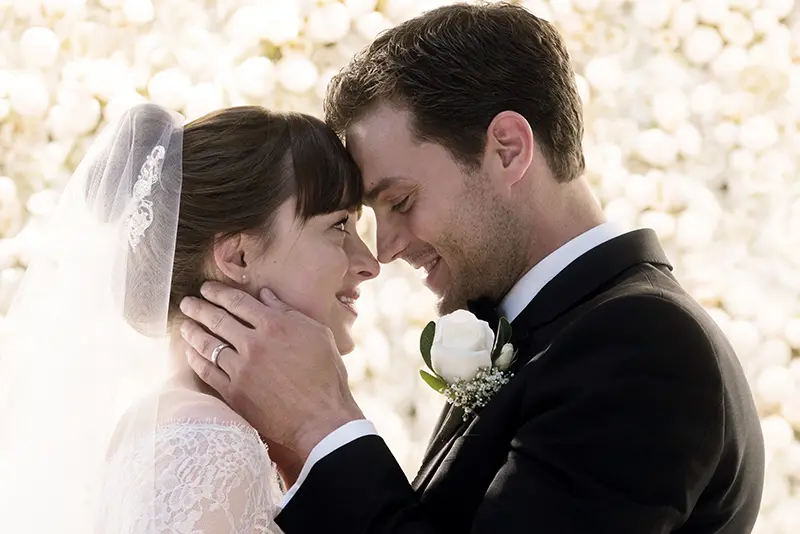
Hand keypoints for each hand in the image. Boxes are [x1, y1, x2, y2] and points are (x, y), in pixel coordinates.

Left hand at [179, 281, 363, 459]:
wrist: (321, 418)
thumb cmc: (326, 375)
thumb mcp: (317, 334)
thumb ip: (288, 312)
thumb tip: (266, 295)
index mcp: (275, 325)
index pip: (238, 302)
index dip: (218, 292)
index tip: (207, 288)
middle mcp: (254, 344)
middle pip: (218, 319)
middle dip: (199, 308)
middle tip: (187, 303)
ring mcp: (241, 369)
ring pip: (208, 344)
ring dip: (193, 332)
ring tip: (184, 325)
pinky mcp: (234, 393)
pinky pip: (207, 372)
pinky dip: (195, 360)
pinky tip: (190, 353)